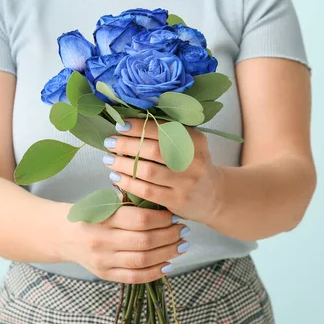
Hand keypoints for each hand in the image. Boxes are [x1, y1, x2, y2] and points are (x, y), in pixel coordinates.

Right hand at [62, 205, 189, 282]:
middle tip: (183, 230)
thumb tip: (161, 207)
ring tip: (181, 245)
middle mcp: (101, 240)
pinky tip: (168, 264)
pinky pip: (135, 277)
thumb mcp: (102, 202)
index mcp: (101, 217)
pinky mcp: (104, 274)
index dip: (162, 218)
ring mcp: (103, 260)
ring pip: (143, 260)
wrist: (60, 234)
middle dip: (170, 235)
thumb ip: (127, 204)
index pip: (140, 219)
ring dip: (167, 253)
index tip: (173, 215)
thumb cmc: (87, 214)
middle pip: (145, 241)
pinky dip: (155, 272)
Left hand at [103, 119, 222, 222]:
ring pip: (147, 170)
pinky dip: (128, 182)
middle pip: (153, 149)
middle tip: (110, 142)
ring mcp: (187, 182)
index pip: (163, 128)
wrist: (213, 197)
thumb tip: (130, 123)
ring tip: (109, 159)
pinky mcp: (178, 201)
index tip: (121, 125)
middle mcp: (194, 160)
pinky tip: (116, 177)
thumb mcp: (190, 146)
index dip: (139, 126)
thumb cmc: (192, 166)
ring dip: (123, 163)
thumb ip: (167, 134)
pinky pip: (147, 190)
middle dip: (127, 144)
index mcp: (196, 140)